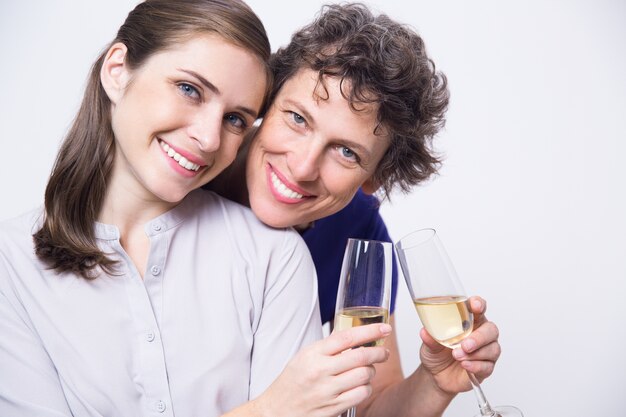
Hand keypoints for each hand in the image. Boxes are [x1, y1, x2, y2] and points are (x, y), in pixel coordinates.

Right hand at [252, 323, 391, 416]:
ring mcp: (327, 391)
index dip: (369, 331)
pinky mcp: (333, 408)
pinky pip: (361, 394)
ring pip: (364, 376)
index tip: (384, 328)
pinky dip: (366, 388)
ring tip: (367, 370)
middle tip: (383, 352)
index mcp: (313, 354)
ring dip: (371, 371)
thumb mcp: (304, 356)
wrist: (277, 410)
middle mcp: (321, 371)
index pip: (347, 337)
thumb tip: (353, 333)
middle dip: (378, 352)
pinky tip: (361, 385)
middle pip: (360, 357)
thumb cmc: (292, 381)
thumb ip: (328, 346)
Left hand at [418, 296, 500, 393]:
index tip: (475, 305)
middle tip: (466, 345)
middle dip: (480, 337)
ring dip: (475, 354)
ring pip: (493, 349)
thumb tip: (425, 331)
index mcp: (469, 321)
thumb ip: (430, 338)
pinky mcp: (486, 367)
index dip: (479, 304)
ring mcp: (485, 351)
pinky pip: (488, 366)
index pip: (478, 308)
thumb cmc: (436, 353)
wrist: (436, 376)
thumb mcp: (428, 345)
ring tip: (457, 356)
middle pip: (491, 330)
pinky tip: (465, 365)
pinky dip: (476, 366)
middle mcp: (480, 334)